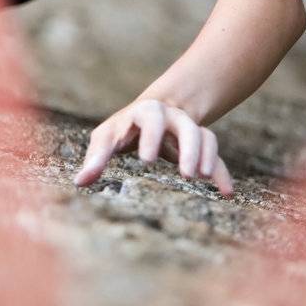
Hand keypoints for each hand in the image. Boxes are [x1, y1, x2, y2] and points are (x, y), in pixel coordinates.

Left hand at [73, 98, 233, 196]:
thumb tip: (80, 182)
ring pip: (203, 137)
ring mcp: (188, 129)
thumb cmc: (123, 129)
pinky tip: (225, 193)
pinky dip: (221, 173)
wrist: (154, 113)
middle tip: (185, 173)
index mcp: (145, 113)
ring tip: (200, 178)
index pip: (149, 118)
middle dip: (187, 148)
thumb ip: (96, 158)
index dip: (150, 137)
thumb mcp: (107, 138)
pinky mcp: (200, 145)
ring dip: (205, 157)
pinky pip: (214, 155)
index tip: (147, 160)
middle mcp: (171, 117)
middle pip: (185, 126)